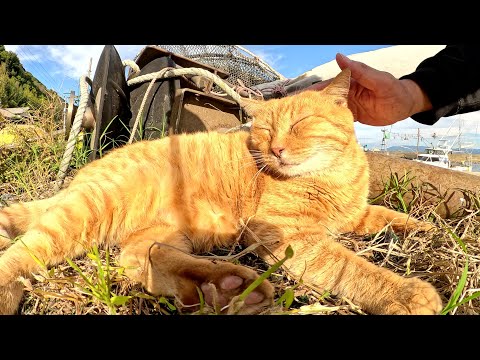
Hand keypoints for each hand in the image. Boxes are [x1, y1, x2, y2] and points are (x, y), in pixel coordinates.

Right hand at [309, 53, 432, 125]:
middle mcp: (345, 94)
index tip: (298, 100)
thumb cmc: (394, 90)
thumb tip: (339, 57)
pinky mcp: (352, 117)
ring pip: (329, 112)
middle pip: (324, 101)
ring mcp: (348, 106)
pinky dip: (329, 126)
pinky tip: (320, 134)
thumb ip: (359, 70)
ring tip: (302, 128)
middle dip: (310, 108)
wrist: (405, 105)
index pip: (326, 87)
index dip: (312, 93)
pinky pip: (337, 121)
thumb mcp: (378, 80)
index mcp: (348, 83)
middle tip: (294, 118)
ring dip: (317, 119)